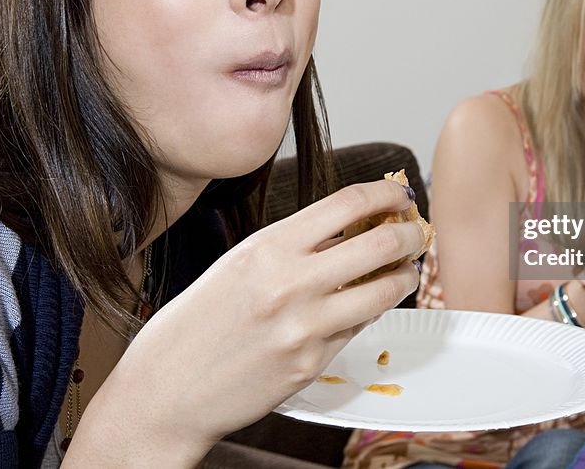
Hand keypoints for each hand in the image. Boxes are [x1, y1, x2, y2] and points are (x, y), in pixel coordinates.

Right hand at [71, 179, 421, 465]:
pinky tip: (366, 305)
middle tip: (417, 233)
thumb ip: (294, 245)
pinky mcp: (311, 364)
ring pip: (384, 291)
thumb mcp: (240, 264)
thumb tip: (350, 227)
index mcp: (268, 247)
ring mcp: (305, 327)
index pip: (347, 204)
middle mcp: (290, 283)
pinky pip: (358, 329)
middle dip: (411, 235)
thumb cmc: (197, 323)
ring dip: (405, 277)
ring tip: (405, 272)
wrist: (166, 389)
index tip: (399, 197)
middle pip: (380, 245)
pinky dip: (370, 312)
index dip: (385, 195)